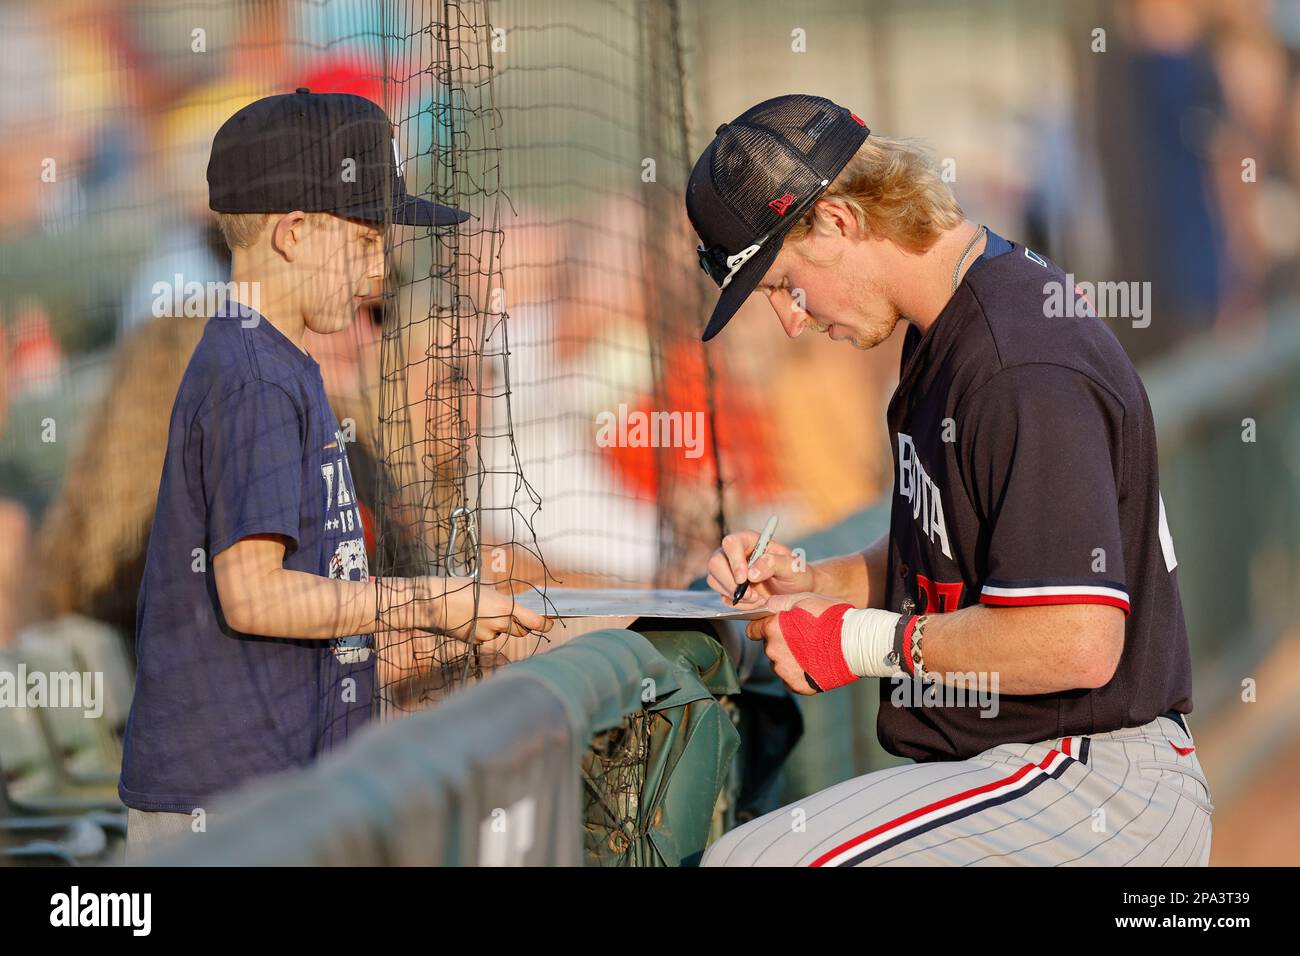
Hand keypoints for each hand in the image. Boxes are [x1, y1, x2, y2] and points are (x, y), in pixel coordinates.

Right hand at [416, 577, 551, 643]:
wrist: (430, 603)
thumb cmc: (456, 588)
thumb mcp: (483, 588)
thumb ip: (500, 600)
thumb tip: (511, 607)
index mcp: (503, 606)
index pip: (533, 621)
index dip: (545, 624)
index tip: (550, 624)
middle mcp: (497, 623)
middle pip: (520, 630)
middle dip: (521, 625)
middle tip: (516, 615)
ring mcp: (485, 634)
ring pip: (500, 633)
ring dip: (498, 626)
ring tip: (481, 611)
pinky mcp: (473, 641)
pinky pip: (485, 637)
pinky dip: (483, 630)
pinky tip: (470, 619)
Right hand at [706, 529, 812, 609]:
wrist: (797, 591)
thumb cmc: (796, 574)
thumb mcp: (793, 567)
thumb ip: (775, 564)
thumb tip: (752, 573)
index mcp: (749, 540)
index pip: (731, 543)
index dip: (734, 561)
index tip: (744, 578)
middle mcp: (735, 553)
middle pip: (715, 563)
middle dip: (730, 583)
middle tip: (752, 595)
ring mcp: (729, 570)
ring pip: (714, 580)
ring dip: (734, 595)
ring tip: (758, 599)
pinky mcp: (728, 587)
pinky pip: (722, 596)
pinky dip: (738, 604)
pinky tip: (755, 603)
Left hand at [745, 592, 843, 694]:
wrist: (854, 643)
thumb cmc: (831, 618)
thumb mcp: (804, 599)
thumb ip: (780, 603)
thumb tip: (766, 606)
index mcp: (772, 629)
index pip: (753, 630)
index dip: (762, 627)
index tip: (773, 627)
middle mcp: (773, 651)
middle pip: (768, 647)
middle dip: (780, 642)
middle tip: (803, 637)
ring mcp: (784, 671)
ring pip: (779, 664)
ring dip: (789, 658)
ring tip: (812, 651)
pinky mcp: (797, 685)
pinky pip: (790, 679)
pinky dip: (799, 673)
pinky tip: (814, 664)